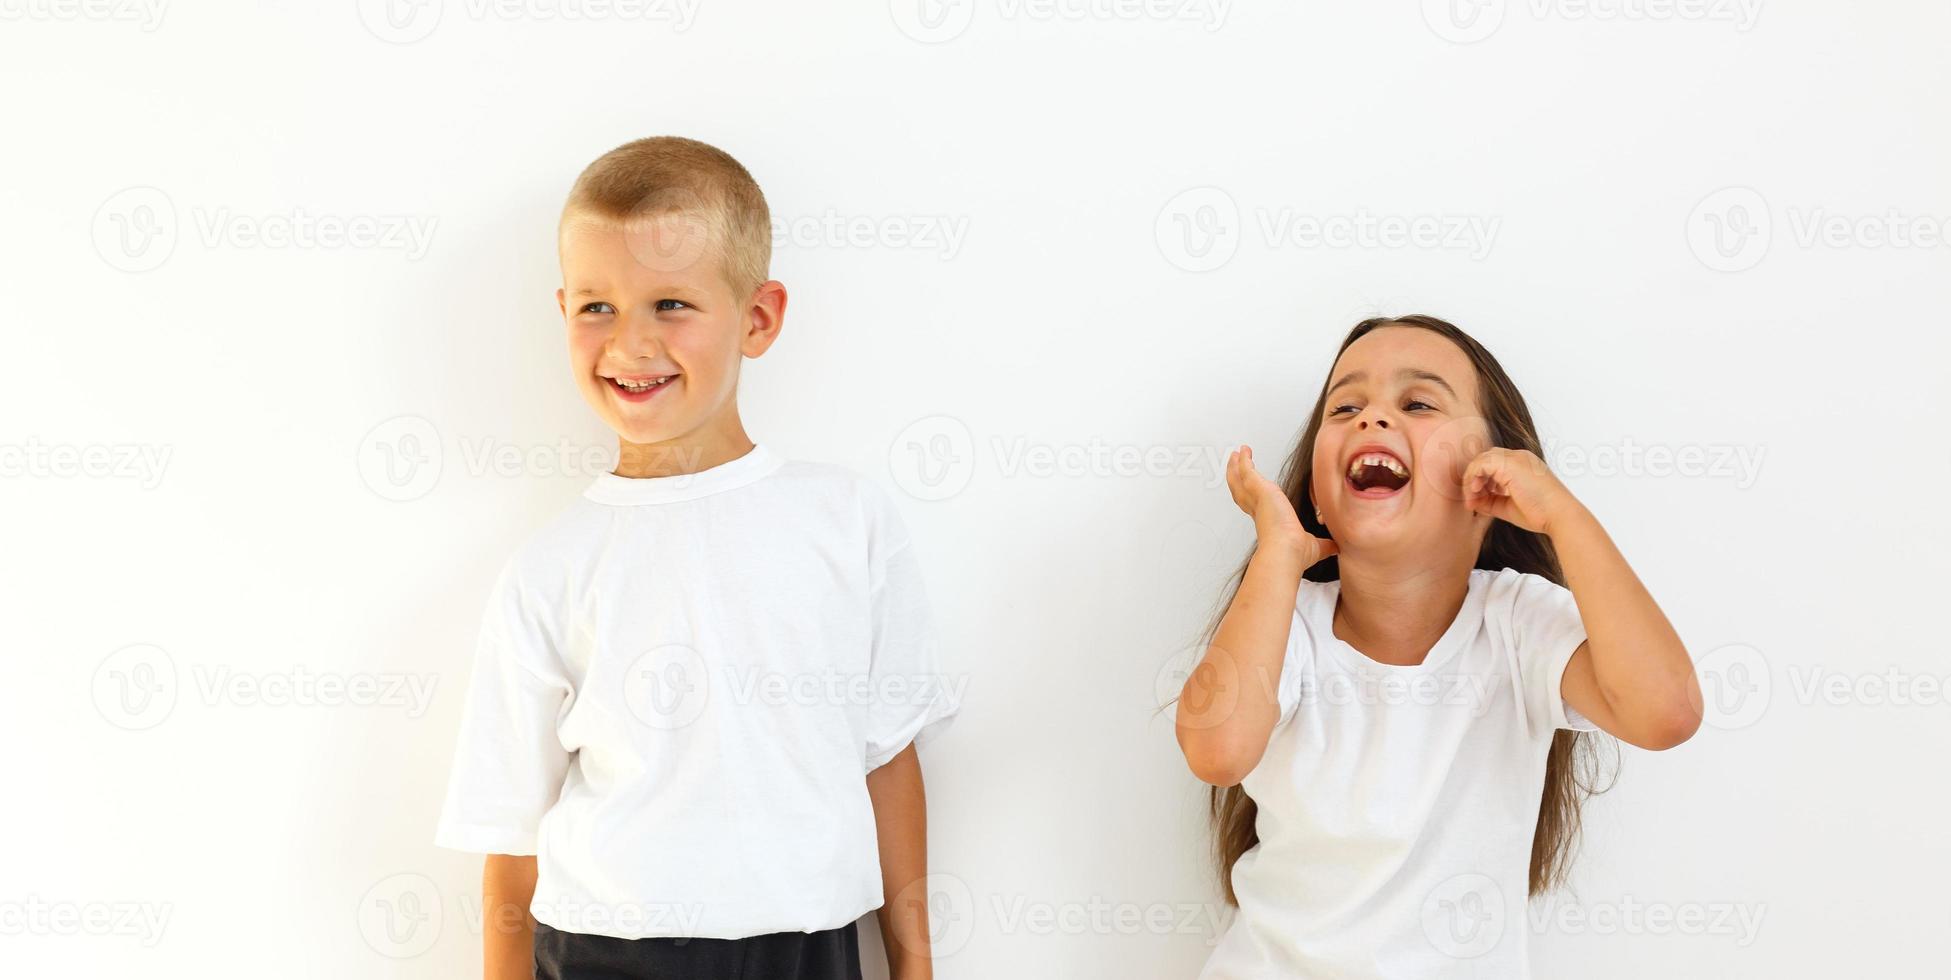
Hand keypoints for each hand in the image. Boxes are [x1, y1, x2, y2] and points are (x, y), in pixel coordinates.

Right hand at [1226, 445, 1337, 565]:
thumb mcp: (1314, 546)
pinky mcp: (1259, 488)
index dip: (1252, 498)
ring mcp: (1256, 498)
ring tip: (1235, 456)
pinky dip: (1244, 461)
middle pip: (1242, 491)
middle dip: (1237, 479)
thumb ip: (1324, 544)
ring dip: (1236, 468)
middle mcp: (1258, 510)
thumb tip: (1336, 548)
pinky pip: (1247, 470)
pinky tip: (1244, 452)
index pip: (1256, 506)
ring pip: (1240, 480)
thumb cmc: (1294, 551)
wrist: (1287, 549)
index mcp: (1268, 521)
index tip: (1252, 491)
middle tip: (1234, 468)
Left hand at [1461, 447, 1583, 534]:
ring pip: (1481, 460)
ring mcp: (1516, 458)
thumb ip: (1490, 501)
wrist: (1559, 516)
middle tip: (1471, 500)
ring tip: (1473, 499)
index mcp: (1523, 465)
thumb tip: (1472, 502)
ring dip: (1471, 479)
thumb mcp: (1508, 506)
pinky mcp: (1510, 463)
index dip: (1482, 481)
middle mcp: (1519, 457)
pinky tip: (1476, 493)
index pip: (1494, 465)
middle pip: (1486, 459)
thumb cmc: (1540, 514)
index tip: (1477, 501)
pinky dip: (1473, 478)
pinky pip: (1480, 464)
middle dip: (1475, 479)